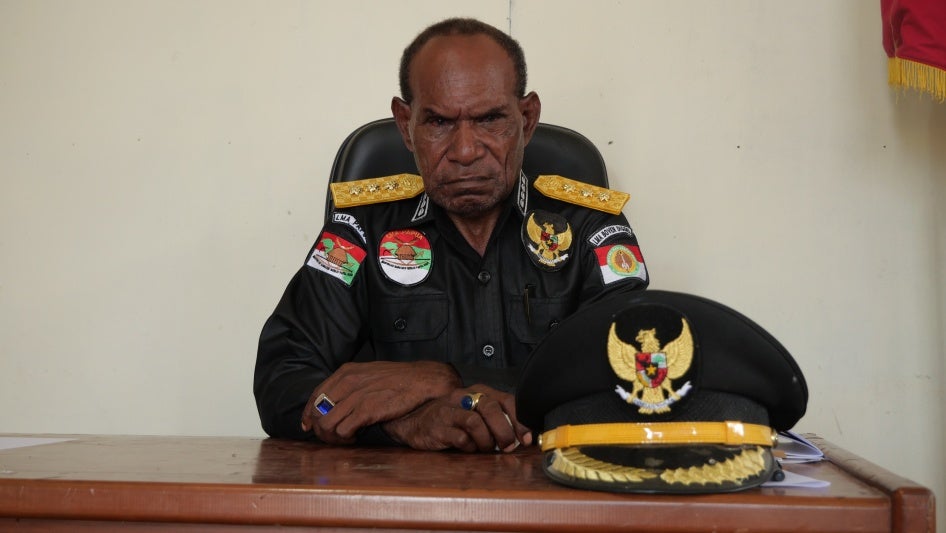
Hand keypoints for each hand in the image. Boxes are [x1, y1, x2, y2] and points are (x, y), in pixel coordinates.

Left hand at [301, 361, 460, 443]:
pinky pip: (342, 430)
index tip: (308, 425)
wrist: (421, 380)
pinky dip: (344, 439)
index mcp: (346, 372)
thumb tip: (336, 402)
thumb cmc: (397, 379)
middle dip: (319, 428)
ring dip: (331, 437)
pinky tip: (354, 439)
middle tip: (331, 437)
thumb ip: (351, 385)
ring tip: (344, 440)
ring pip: (326, 423)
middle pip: (317, 411)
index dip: (308, 413)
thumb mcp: (369, 374)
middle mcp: (347, 382)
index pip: (315, 394)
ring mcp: (356, 396)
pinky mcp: (367, 410)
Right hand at [382, 385, 532, 451]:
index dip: (519, 420)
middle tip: (507, 447)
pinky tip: (467, 449)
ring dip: (486, 441)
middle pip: (491, 408)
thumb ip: (495, 420)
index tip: (527, 438)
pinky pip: (459, 438)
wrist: (413, 421)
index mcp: (478, 392)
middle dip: (504, 431)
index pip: (506, 399)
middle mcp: (464, 397)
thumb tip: (522, 438)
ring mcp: (449, 411)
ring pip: (475, 422)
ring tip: (485, 449)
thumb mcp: (474, 413)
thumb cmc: (450, 419)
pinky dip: (468, 447)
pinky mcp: (437, 427)